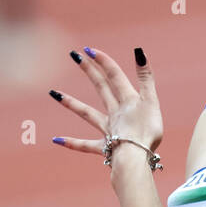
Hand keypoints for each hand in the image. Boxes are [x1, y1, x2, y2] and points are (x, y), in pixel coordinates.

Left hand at [49, 46, 163, 175]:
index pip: (114, 76)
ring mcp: (108, 130)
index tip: (89, 49)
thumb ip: (146, 79)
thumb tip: (138, 52)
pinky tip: (56, 139)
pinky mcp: (105, 148)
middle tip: (74, 55)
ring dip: (71, 103)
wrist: (135, 157)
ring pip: (87, 114)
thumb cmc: (147, 131)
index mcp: (128, 101)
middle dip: (89, 71)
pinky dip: (72, 143)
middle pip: (101, 88)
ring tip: (53, 94)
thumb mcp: (152, 103)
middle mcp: (115, 113)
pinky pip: (86, 145)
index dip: (103, 61)